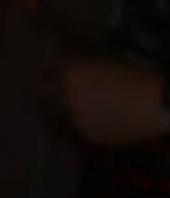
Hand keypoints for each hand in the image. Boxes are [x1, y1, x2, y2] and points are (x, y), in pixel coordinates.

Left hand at [38, 57, 166, 147]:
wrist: (155, 104)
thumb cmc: (134, 78)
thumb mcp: (102, 62)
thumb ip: (77, 65)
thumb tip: (60, 68)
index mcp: (71, 72)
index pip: (46, 73)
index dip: (46, 76)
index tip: (46, 79)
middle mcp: (67, 93)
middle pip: (41, 95)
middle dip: (42, 95)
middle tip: (43, 98)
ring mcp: (75, 116)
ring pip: (52, 116)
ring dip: (52, 114)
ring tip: (54, 114)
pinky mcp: (86, 135)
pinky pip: (71, 131)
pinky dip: (71, 128)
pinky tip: (78, 126)